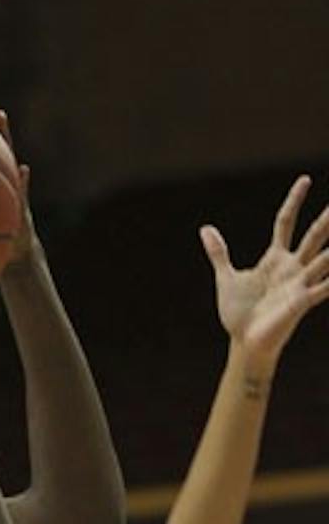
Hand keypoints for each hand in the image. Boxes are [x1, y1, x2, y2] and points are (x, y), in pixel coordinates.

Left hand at [201, 176, 328, 366]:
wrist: (243, 343)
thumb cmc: (238, 314)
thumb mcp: (227, 278)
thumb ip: (219, 253)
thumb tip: (205, 229)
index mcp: (275, 259)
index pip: (287, 221)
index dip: (295, 200)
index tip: (305, 180)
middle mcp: (292, 267)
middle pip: (314, 235)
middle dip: (327, 218)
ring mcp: (299, 283)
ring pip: (325, 258)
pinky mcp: (302, 302)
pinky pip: (324, 288)